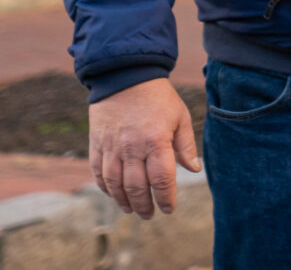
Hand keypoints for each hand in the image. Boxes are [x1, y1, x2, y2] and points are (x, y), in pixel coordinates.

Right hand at [87, 76, 198, 217]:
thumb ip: (186, 145)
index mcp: (156, 141)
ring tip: (132, 210)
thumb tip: (194, 170)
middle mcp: (132, 148)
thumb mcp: (179, 117)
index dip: (165, 198)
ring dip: (124, 201)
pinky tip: (114, 195)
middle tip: (150, 214)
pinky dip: (105, 188)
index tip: (169, 209)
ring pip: (115, 184)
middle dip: (144, 205)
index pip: (161, 179)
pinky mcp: (96, 144)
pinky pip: (98, 173)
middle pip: (137, 187)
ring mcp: (111, 147)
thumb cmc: (159, 98)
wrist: (126, 77)